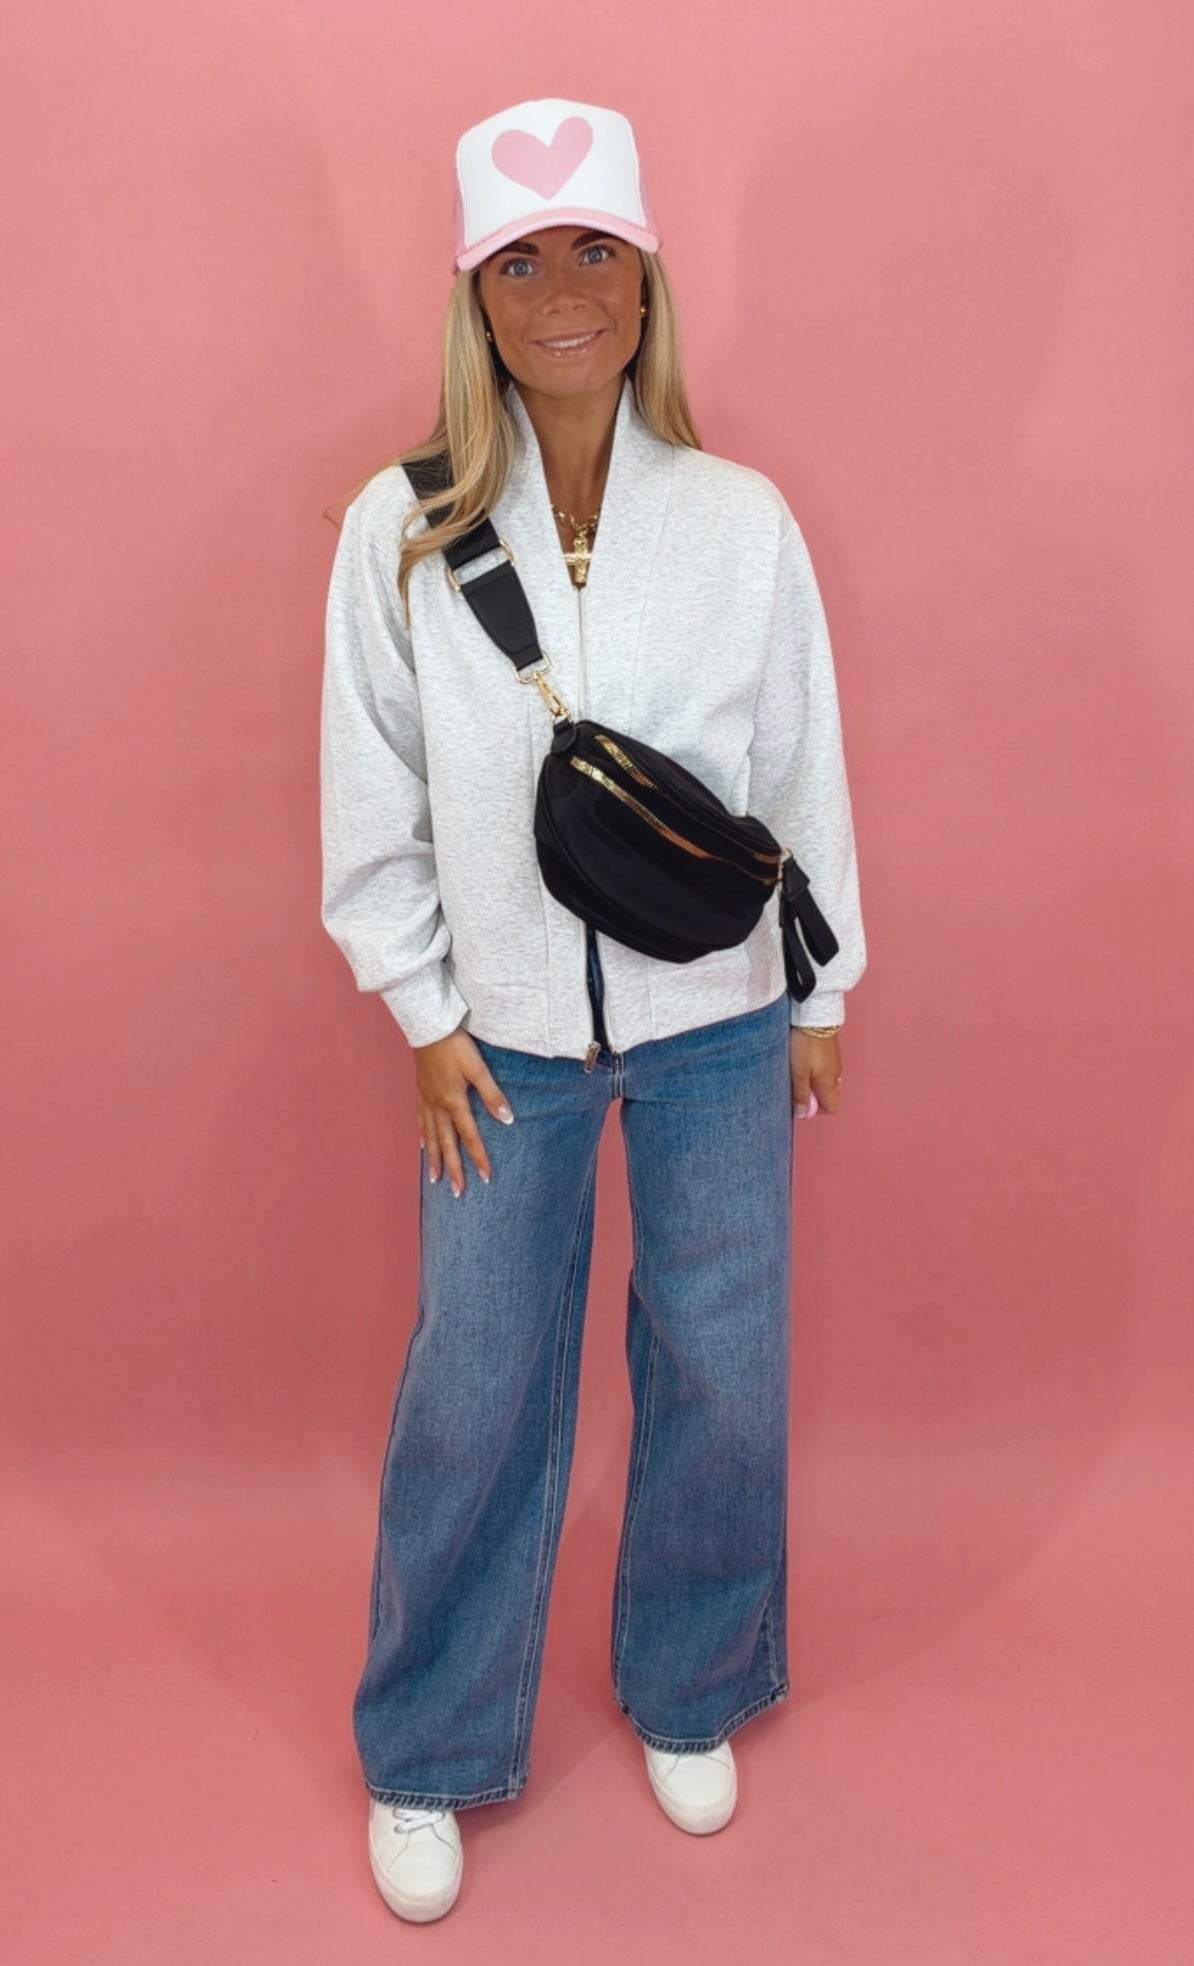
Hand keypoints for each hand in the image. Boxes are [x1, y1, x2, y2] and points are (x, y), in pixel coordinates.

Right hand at [413, 1025, 514, 1196]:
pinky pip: (420, 1122)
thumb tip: (507, 1119)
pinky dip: (422, 1137)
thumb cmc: (454, 1046)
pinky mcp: (420, 1092)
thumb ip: (492, 1094)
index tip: (485, 1178)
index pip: (469, 1137)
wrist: (428, 1027)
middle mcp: (438, 1106)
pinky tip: (423, 1146)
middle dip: (453, 1169)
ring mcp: (426, 1100)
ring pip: (430, 1136)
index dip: (478, 1158)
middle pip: (446, 1144)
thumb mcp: (477, 1068)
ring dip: (435, 1159)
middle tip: (456, 1192)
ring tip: (435, 1179)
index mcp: (454, 1102)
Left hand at [790, 1029, 841, 1118]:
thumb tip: (803, 1114)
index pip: (831, 1108)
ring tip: (797, 1069)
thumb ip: (800, 1094)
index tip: (802, 1101)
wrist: (815, 1016)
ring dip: (812, 1080)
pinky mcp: (830, 1050)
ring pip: (825, 1080)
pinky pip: (824, 1066)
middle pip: (827, 1094)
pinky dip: (814, 1067)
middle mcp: (836, 1075)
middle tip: (796, 1084)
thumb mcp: (798, 1073)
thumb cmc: (806, 1045)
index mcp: (829, 1084)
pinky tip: (802, 1057)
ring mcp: (834, 1062)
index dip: (816, 1109)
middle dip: (812, 1094)